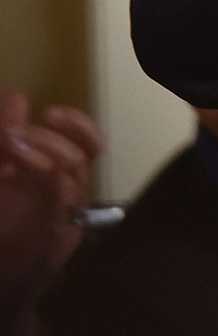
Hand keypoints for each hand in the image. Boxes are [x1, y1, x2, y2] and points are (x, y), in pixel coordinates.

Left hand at [0, 91, 103, 319]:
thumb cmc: (0, 232)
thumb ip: (4, 141)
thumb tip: (18, 96)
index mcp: (60, 182)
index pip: (90, 145)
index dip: (78, 123)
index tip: (51, 111)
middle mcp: (69, 198)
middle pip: (82, 154)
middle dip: (47, 136)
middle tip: (9, 132)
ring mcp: (66, 218)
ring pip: (73, 171)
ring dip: (42, 150)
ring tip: (7, 142)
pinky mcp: (56, 239)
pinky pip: (63, 201)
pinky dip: (50, 177)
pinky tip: (25, 165)